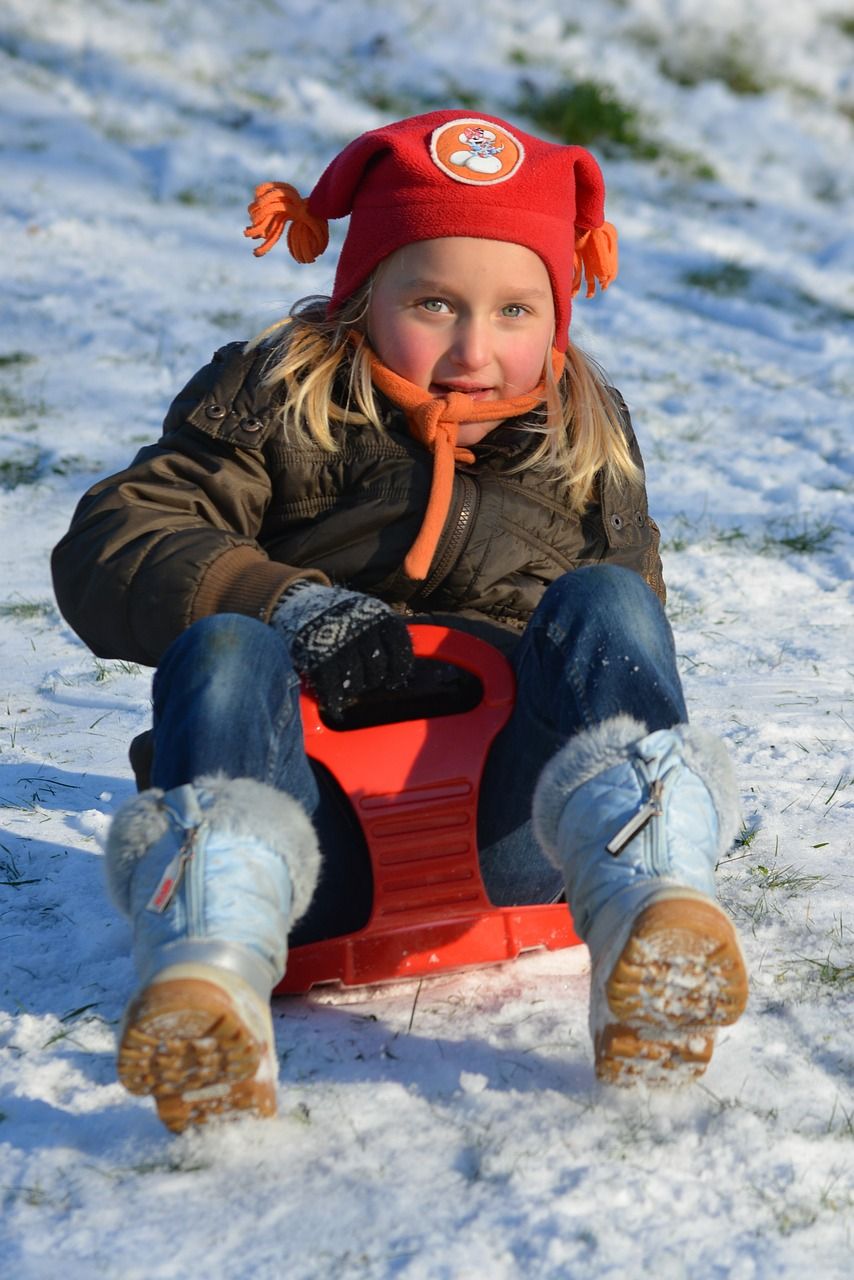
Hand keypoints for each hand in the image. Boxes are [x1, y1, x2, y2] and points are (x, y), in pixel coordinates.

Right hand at [271, 582, 413, 716]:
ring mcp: (341, 646)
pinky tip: (334, 702)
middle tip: (365, 681)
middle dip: (372, 680)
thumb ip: (381, 633)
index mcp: (379, 617)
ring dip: (353, 689)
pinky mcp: (319, 659)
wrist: (297, 601)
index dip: (398, 671)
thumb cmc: (336, 612)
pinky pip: (333, 688)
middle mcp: (363, 631)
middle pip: (377, 670)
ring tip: (348, 686)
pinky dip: (334, 699)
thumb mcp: (364, 610)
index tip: (393, 679)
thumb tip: (398, 664)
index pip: (400, 651)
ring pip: (357, 682)